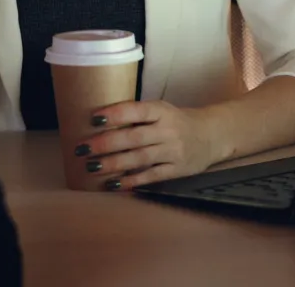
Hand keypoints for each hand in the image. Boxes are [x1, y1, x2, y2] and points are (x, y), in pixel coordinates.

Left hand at [75, 101, 218, 190]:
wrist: (211, 135)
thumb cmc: (176, 121)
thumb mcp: (161, 110)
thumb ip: (137, 116)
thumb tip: (99, 124)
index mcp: (162, 111)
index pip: (137, 110)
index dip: (115, 114)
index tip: (93, 119)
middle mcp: (169, 130)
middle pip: (134, 137)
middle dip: (106, 143)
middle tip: (83, 149)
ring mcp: (174, 151)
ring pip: (140, 158)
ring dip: (114, 164)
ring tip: (92, 167)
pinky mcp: (177, 170)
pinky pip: (151, 176)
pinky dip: (132, 181)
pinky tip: (114, 184)